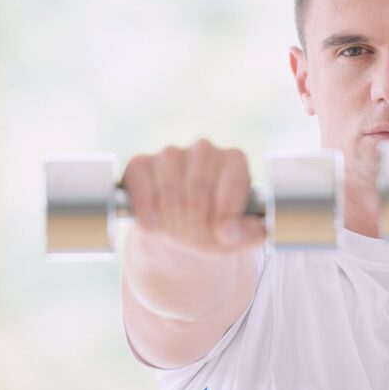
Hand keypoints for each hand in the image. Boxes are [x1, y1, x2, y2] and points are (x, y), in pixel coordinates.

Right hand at [120, 138, 265, 252]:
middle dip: (196, 227)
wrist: (181, 235)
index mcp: (234, 160)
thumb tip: (229, 231)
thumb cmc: (217, 230)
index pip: (229, 191)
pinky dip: (147, 216)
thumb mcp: (241, 238)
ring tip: (178, 233)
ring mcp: (169, 154)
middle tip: (196, 240)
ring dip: (172, 223)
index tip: (220, 236)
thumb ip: (248, 234)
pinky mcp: (139, 165)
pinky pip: (141, 193)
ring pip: (169, 193)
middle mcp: (203, 149)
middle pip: (198, 194)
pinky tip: (155, 225)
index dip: (223, 221)